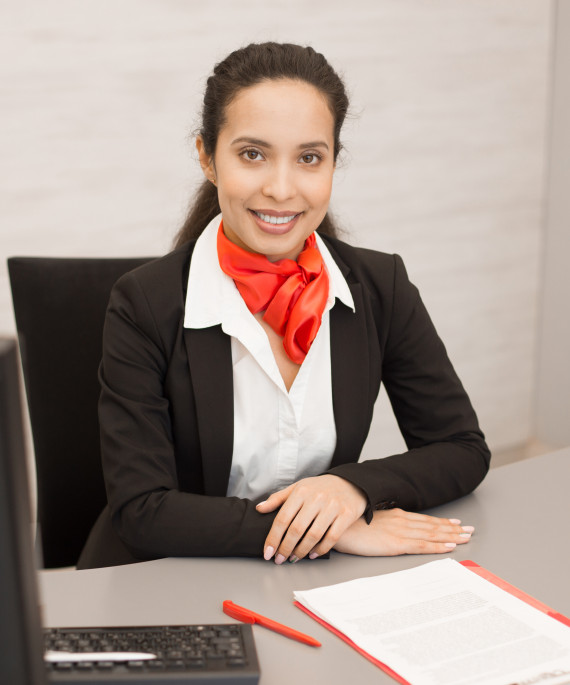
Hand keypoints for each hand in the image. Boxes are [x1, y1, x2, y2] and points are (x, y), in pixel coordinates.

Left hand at [256, 475, 366, 562]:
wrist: (351, 482)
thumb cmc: (320, 488)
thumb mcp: (298, 487)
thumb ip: (278, 498)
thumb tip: (259, 508)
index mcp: (301, 491)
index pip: (282, 518)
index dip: (273, 538)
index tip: (268, 552)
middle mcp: (316, 498)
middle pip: (296, 529)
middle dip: (285, 548)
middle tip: (279, 559)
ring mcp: (332, 506)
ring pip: (313, 535)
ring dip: (301, 551)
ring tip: (294, 558)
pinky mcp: (346, 514)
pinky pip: (331, 537)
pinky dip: (320, 549)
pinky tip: (312, 554)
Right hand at [334, 509, 473, 555]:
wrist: (336, 525)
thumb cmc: (348, 524)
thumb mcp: (368, 521)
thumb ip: (381, 524)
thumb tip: (387, 529)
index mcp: (395, 515)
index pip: (424, 519)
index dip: (441, 521)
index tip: (455, 522)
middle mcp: (401, 521)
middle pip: (432, 525)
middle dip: (452, 528)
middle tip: (469, 530)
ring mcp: (400, 532)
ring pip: (432, 534)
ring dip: (451, 535)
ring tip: (465, 537)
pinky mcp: (396, 544)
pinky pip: (422, 546)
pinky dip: (437, 546)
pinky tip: (449, 546)